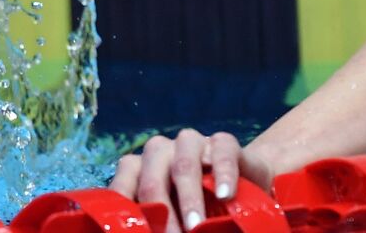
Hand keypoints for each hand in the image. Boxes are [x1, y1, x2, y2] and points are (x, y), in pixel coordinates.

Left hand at [110, 129, 280, 232]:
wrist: (241, 180)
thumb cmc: (196, 205)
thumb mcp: (171, 215)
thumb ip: (156, 221)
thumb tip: (143, 232)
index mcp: (139, 169)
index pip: (123, 189)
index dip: (129, 215)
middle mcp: (160, 152)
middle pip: (152, 182)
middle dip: (160, 215)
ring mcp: (191, 143)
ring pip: (184, 167)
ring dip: (189, 200)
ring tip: (195, 226)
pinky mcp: (223, 141)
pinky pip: (221, 154)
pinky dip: (223, 176)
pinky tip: (225, 196)